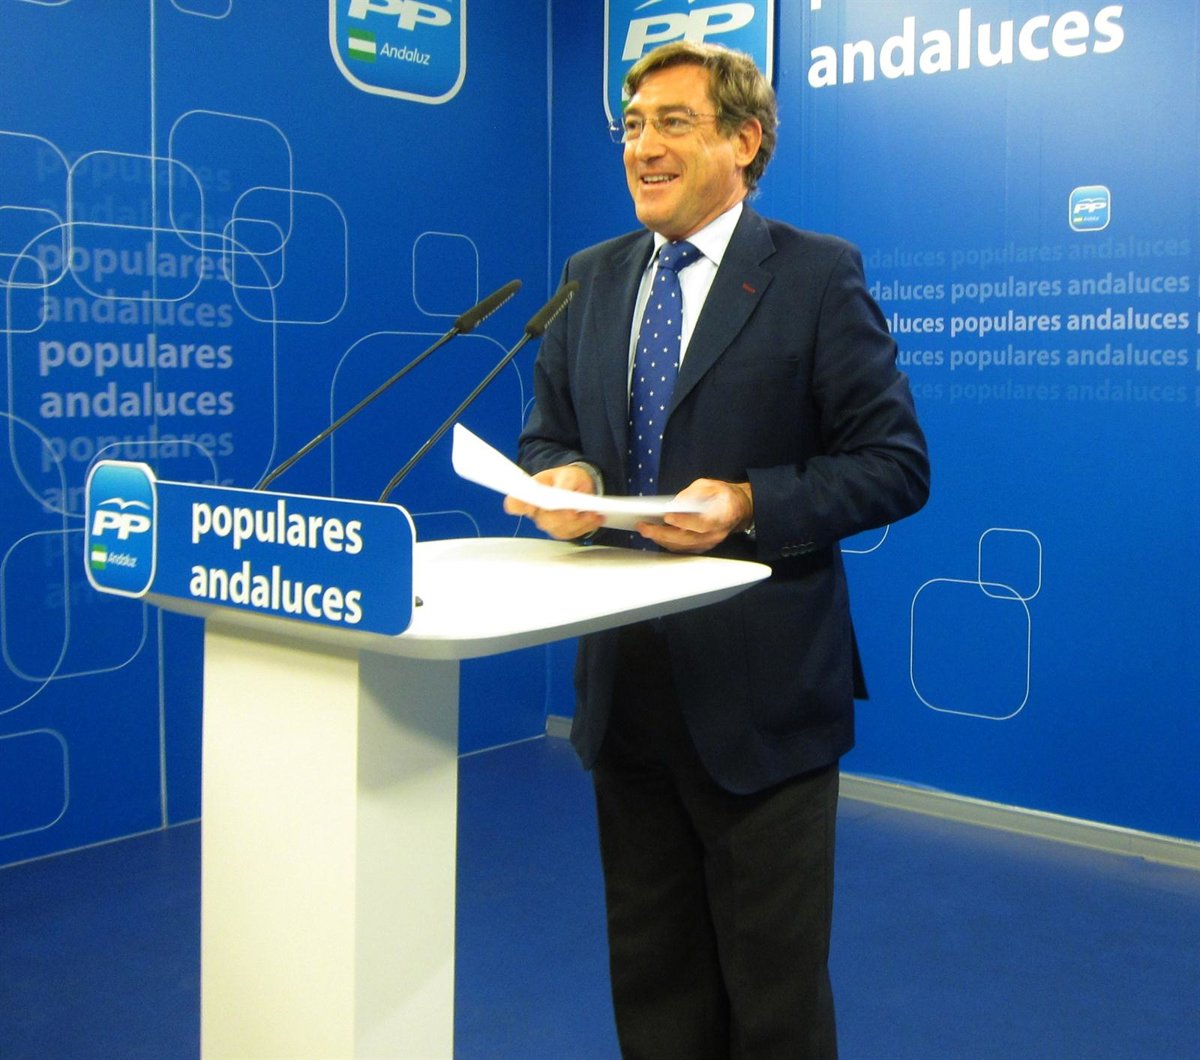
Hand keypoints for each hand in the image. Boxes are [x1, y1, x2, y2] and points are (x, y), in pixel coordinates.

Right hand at [503, 464, 603, 540]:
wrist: (578, 486)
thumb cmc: (568, 478)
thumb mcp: (568, 475)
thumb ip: (564, 484)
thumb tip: (562, 495)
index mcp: (531, 492)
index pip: (514, 503)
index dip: (519, 506)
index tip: (531, 506)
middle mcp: (535, 511)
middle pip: (543, 519)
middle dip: (561, 516)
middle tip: (574, 512)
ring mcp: (548, 523)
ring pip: (559, 528)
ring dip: (578, 522)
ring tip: (593, 514)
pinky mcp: (561, 531)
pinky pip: (572, 533)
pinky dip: (586, 526)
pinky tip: (596, 518)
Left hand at [636, 479, 752, 553]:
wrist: (739, 509)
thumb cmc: (724, 496)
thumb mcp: (710, 485)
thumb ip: (692, 493)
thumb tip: (675, 503)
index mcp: (722, 515)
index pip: (702, 523)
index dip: (684, 521)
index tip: (667, 516)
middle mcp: (716, 533)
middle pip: (687, 538)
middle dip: (662, 533)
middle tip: (644, 527)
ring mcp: (709, 543)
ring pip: (682, 546)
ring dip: (661, 539)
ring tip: (645, 530)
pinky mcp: (702, 547)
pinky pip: (683, 548)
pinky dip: (667, 542)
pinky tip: (656, 535)